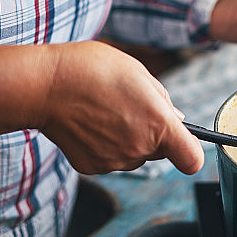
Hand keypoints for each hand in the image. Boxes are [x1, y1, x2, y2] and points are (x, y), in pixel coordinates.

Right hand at [0, 41, 203, 174]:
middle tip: (130, 105)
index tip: (184, 141)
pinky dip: (104, 145)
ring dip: (128, 138)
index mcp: (158, 124)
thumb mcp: (138, 72)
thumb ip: (162, 99)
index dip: (191, 151)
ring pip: (134, 155)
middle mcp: (139, 150)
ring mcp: (115, 162)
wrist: (45, 85)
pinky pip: (110, 159)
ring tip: (105, 110)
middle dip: (153, 133)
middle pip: (160, 151)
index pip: (192, 160)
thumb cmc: (92, 69)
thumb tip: (175, 118)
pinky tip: (90, 123)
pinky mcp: (92, 168)